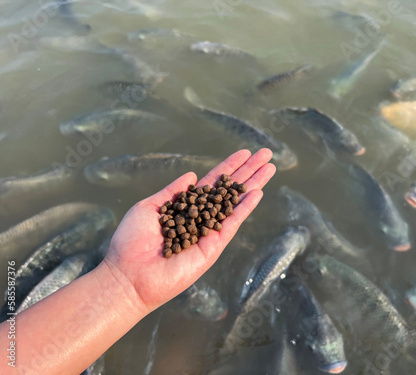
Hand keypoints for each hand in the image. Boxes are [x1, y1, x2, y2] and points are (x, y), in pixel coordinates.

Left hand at [103, 149, 275, 313]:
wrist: (129, 274)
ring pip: (236, 203)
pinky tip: (257, 192)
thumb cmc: (132, 241)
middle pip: (229, 189)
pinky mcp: (213, 246)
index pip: (212, 183)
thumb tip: (192, 176)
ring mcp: (210, 231)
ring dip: (254, 185)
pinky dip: (245, 208)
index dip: (228, 167)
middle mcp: (201, 217)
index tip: (244, 153)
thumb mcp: (150, 207)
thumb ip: (173, 192)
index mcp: (185, 207)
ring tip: (270, 167)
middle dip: (248, 171)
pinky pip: (232, 223)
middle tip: (266, 154)